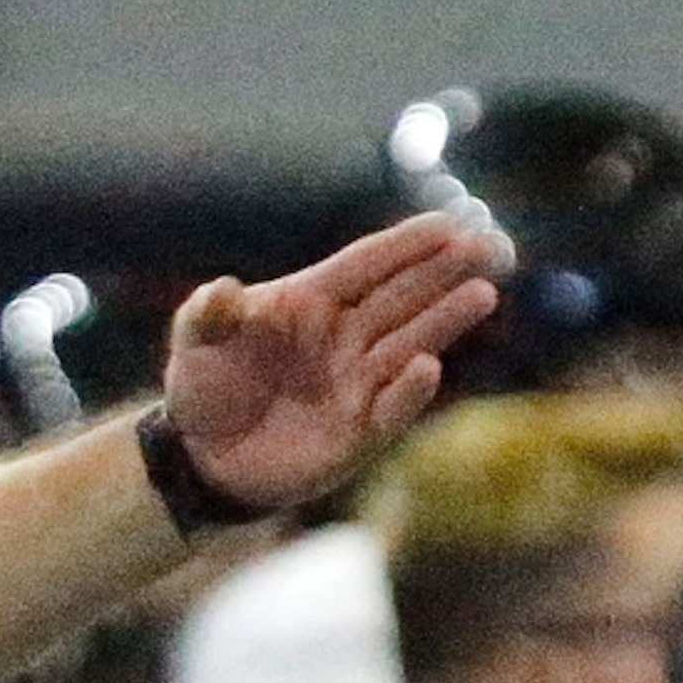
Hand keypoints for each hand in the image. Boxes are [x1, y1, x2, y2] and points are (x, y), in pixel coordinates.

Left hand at [163, 210, 503, 509]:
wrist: (201, 458)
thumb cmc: (203, 388)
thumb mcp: (191, 345)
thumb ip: (205, 314)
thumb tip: (221, 291)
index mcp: (311, 302)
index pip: (366, 265)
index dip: (404, 245)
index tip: (446, 224)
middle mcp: (344, 336)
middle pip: (403, 296)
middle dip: (445, 270)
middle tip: (490, 246)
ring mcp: (356, 381)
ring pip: (410, 343)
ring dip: (444, 320)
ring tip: (482, 293)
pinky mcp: (359, 431)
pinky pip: (390, 407)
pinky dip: (408, 391)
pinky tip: (428, 367)